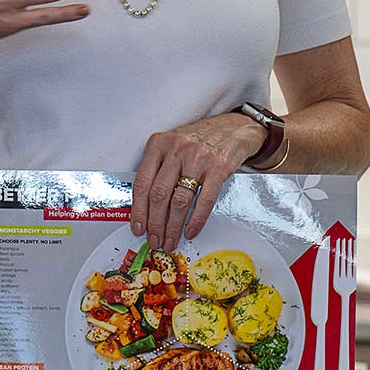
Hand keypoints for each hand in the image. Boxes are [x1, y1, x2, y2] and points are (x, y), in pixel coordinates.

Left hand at [130, 113, 263, 251]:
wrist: (232, 129)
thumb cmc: (197, 141)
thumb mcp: (171, 146)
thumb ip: (157, 169)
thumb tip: (145, 207)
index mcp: (159, 144)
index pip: (142, 182)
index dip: (138, 210)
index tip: (138, 227)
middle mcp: (177, 150)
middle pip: (159, 194)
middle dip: (155, 223)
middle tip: (154, 239)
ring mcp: (198, 159)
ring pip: (179, 201)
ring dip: (173, 226)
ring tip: (170, 240)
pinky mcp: (218, 168)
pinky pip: (204, 201)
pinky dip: (196, 220)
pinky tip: (190, 231)